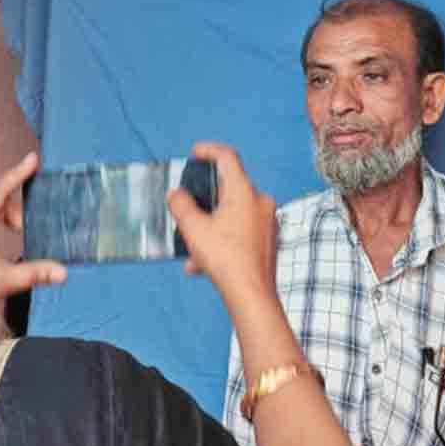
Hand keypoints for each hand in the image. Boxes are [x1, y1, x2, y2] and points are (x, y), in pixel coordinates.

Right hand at [167, 142, 277, 299]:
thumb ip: (181, 205)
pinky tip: (202, 266)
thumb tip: (176, 194)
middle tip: (187, 207)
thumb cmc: (225, 258)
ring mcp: (267, 221)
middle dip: (205, 200)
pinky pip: (240, 232)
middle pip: (229, 188)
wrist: (252, 294)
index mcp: (244, 191)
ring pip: (232, 215)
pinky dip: (221, 242)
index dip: (209, 150)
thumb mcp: (193, 229)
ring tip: (190, 249)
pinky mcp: (268, 240)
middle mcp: (260, 202)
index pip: (227, 157)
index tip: (195, 152)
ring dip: (210, 227)